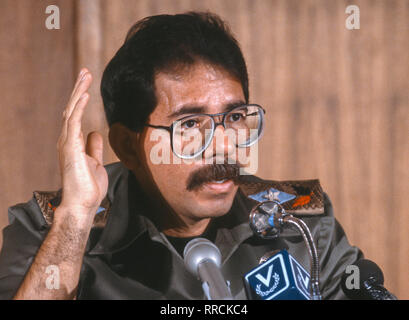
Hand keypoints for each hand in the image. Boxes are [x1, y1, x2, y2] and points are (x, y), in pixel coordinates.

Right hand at [56, 68, 107, 222]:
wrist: (82, 205)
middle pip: (71, 108)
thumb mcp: (95, 161)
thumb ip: (93, 146)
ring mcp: (67, 143)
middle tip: (85, 72)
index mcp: (73, 143)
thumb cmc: (88, 186)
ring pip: (71, 111)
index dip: (80, 99)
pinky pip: (74, 122)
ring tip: (86, 75)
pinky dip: (79, 106)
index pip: (75, 115)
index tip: (86, 84)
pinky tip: (86, 94)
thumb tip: (94, 133)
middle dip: (78, 89)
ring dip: (79, 92)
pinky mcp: (71, 148)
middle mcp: (67, 140)